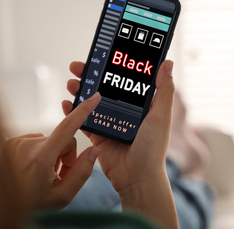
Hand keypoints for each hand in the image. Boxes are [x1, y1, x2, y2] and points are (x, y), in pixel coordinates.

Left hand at [0, 93, 100, 222]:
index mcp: (40, 159)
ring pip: (50, 140)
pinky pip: (37, 141)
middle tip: (60, 174)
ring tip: (45, 174)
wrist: (4, 211)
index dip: (83, 111)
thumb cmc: (35, 206)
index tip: (94, 97)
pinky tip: (35, 168)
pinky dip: (41, 152)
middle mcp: (26, 146)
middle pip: (62, 139)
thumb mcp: (64, 196)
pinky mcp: (11, 143)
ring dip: (53, 154)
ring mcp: (16, 143)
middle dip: (66, 155)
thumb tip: (94, 149)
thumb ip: (82, 172)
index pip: (67, 128)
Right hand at [63, 60, 178, 228]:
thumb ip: (164, 91)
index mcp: (139, 105)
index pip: (124, 80)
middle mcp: (124, 112)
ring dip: (80, 90)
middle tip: (78, 66)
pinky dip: (73, 112)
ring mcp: (110, 123)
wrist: (137, 178)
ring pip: (91, 102)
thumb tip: (167, 63)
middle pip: (104, 88)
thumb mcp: (161, 117)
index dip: (112, 67)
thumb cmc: (153, 149)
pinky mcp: (98, 136)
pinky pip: (83, 121)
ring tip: (71, 83)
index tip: (102, 55)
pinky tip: (66, 103)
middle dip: (90, 75)